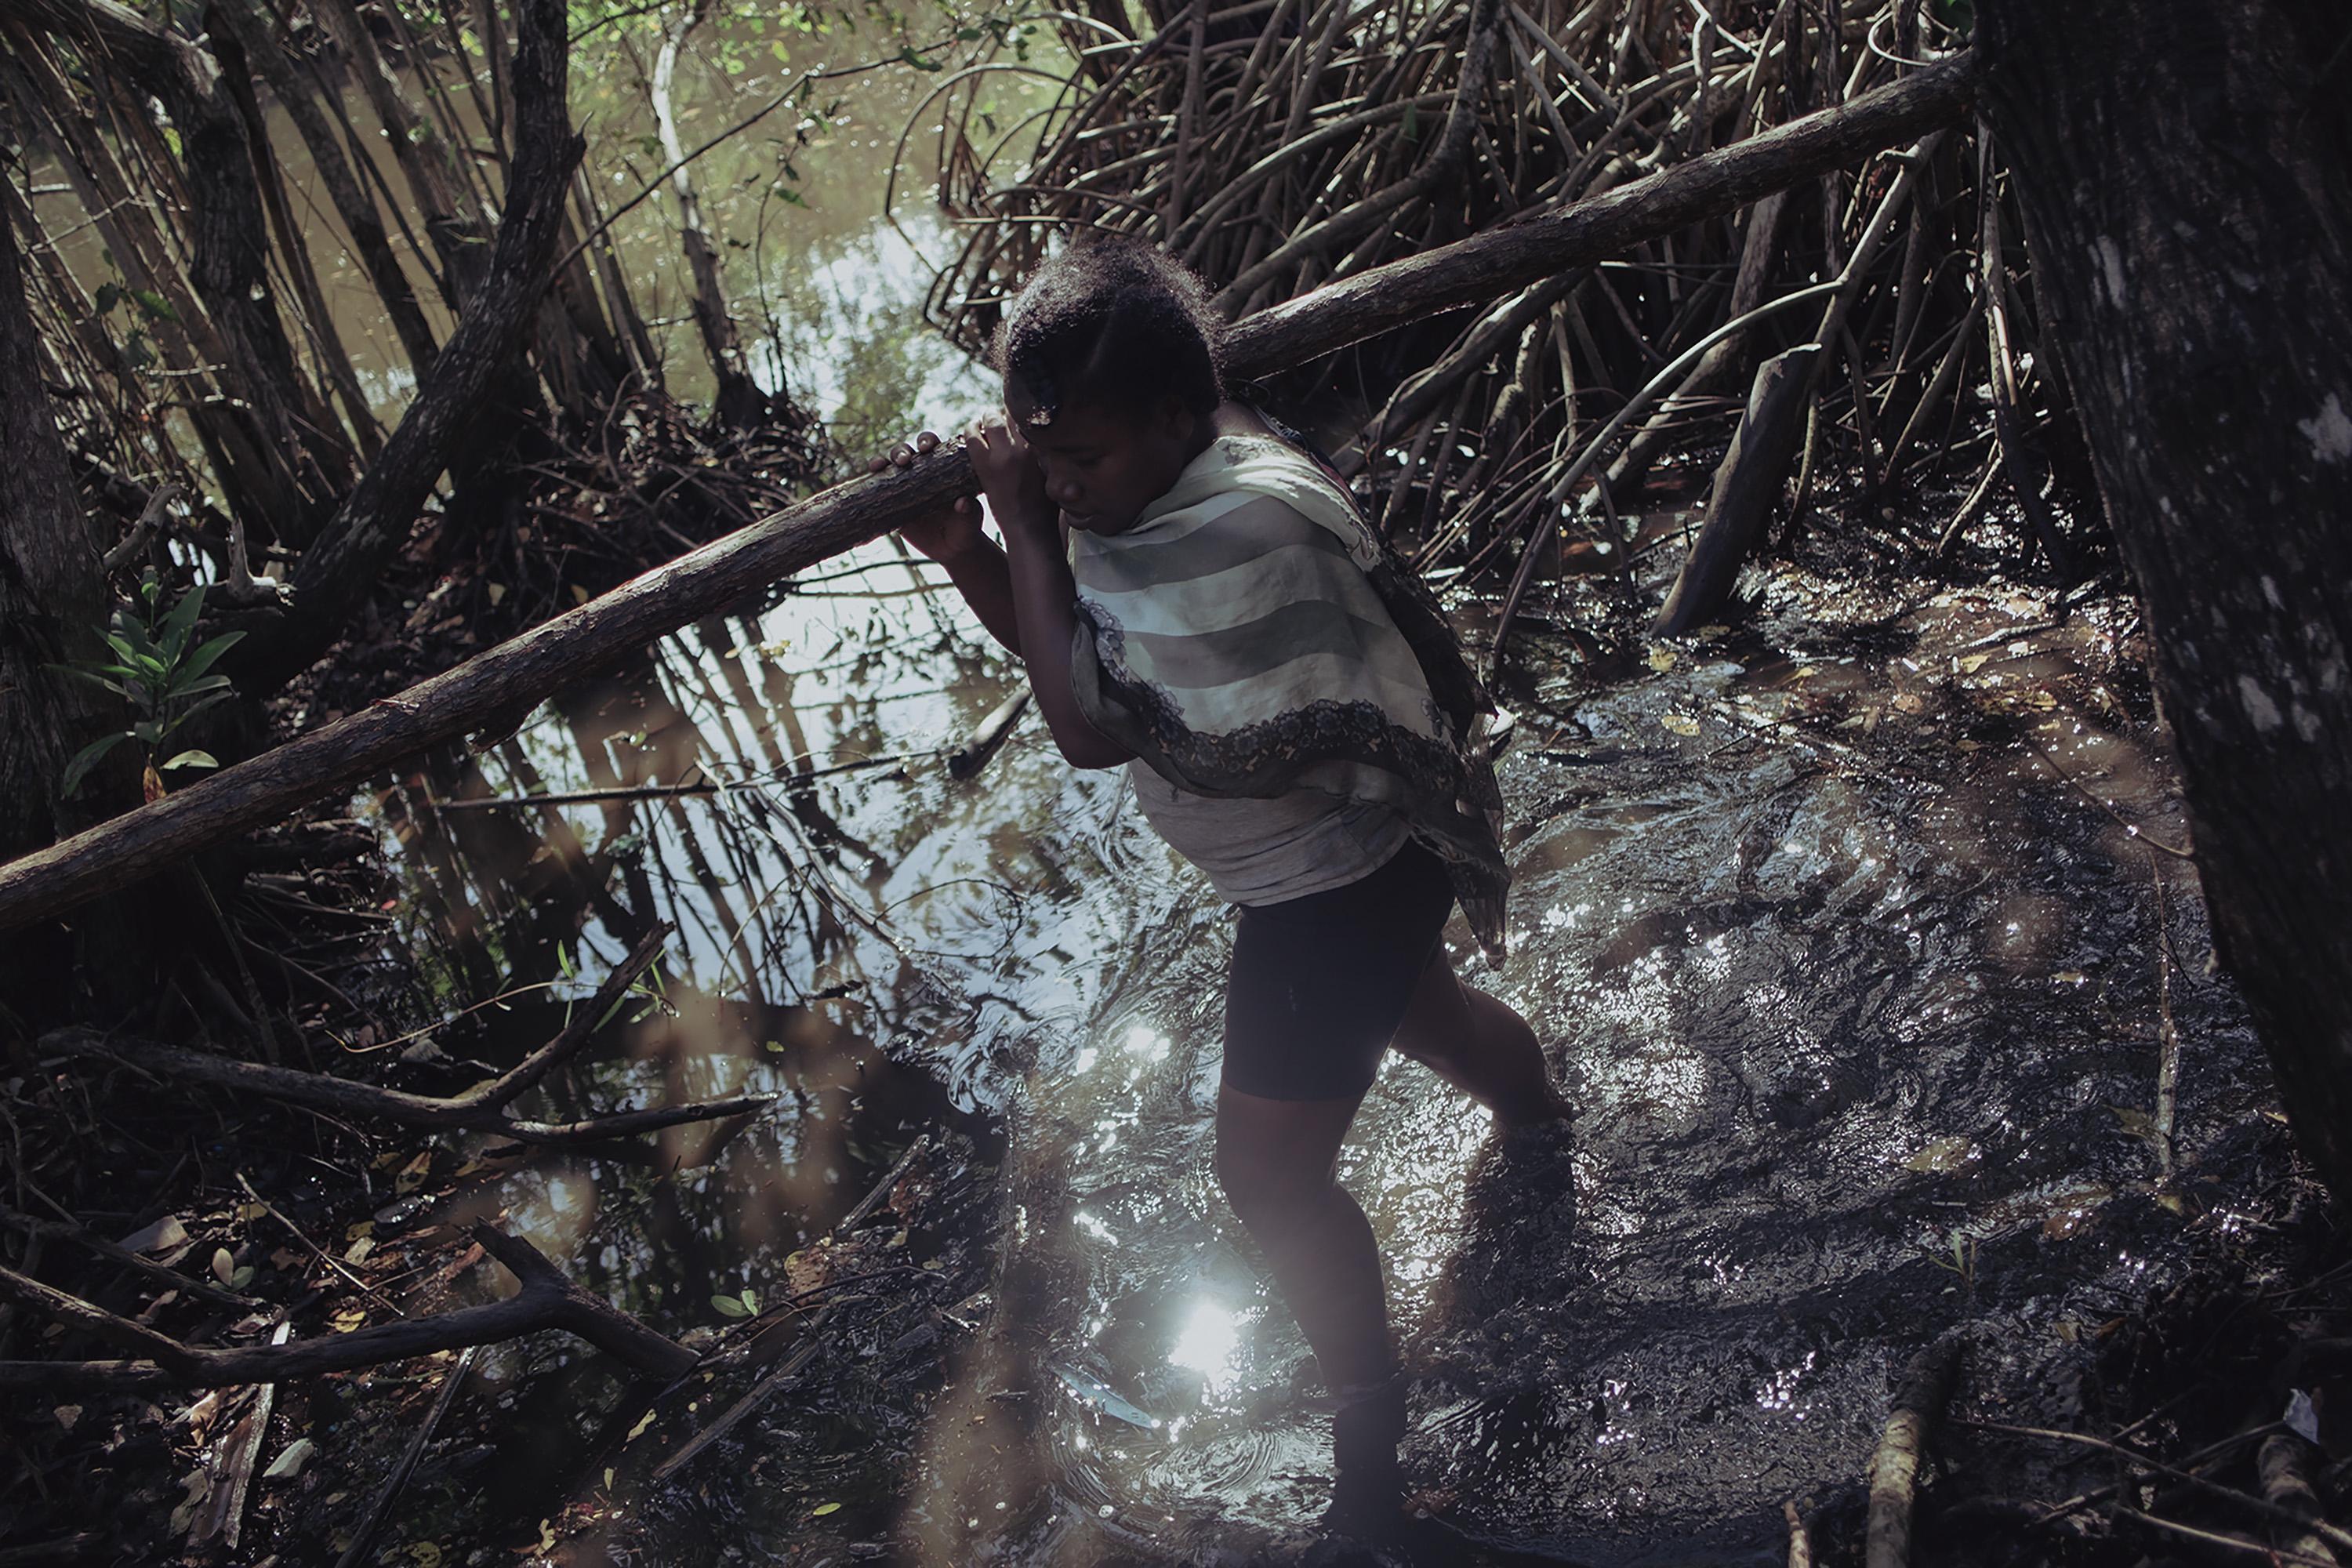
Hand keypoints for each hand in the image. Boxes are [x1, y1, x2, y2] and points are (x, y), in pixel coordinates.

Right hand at [870, 430, 982, 562]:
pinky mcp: (891, 502)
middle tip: (905, 460)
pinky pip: (878, 488)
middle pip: (906, 451)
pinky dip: (872, 478)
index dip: (927, 441)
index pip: (932, 447)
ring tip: (881, 466)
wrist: (951, 549)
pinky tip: (871, 474)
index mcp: (942, 468)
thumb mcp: (971, 520)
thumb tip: (962, 502)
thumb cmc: (965, 528)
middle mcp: (920, 472)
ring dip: (883, 460)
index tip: (927, 447)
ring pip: (889, 466)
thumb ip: (970, 511)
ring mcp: (904, 486)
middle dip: (902, 451)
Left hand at [964, 412, 1053, 538]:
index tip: (1018, 414)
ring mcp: (1004, 455)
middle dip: (1005, 413)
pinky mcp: (986, 466)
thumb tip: (1051, 437)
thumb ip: (1050, 454)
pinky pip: (973, 437)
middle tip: (999, 415)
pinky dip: (971, 429)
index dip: (1022, 412)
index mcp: (1045, 448)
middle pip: (1012, 414)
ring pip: (992, 421)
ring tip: (986, 419)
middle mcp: (1026, 447)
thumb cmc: (1047, 506)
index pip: (1031, 417)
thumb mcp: (1056, 474)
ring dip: (988, 417)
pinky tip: (972, 428)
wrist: (1030, 528)